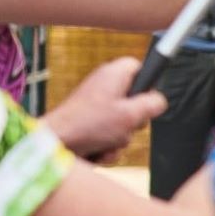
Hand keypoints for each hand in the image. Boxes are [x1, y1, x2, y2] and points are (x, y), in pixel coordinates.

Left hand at [43, 57, 166, 160]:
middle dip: (135, 120)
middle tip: (127, 124)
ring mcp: (96, 105)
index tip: (149, 99)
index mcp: (114, 74)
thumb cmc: (87, 125)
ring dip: (121, 137)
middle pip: (135, 100)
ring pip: (124, 122)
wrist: (55, 144)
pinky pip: (110, 134)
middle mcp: (104, 86)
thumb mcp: (131, 114)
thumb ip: (153, 104)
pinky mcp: (89, 122)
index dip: (149, 83)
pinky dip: (107, 145)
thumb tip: (159, 101)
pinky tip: (97, 148)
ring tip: (107, 140)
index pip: (140, 67)